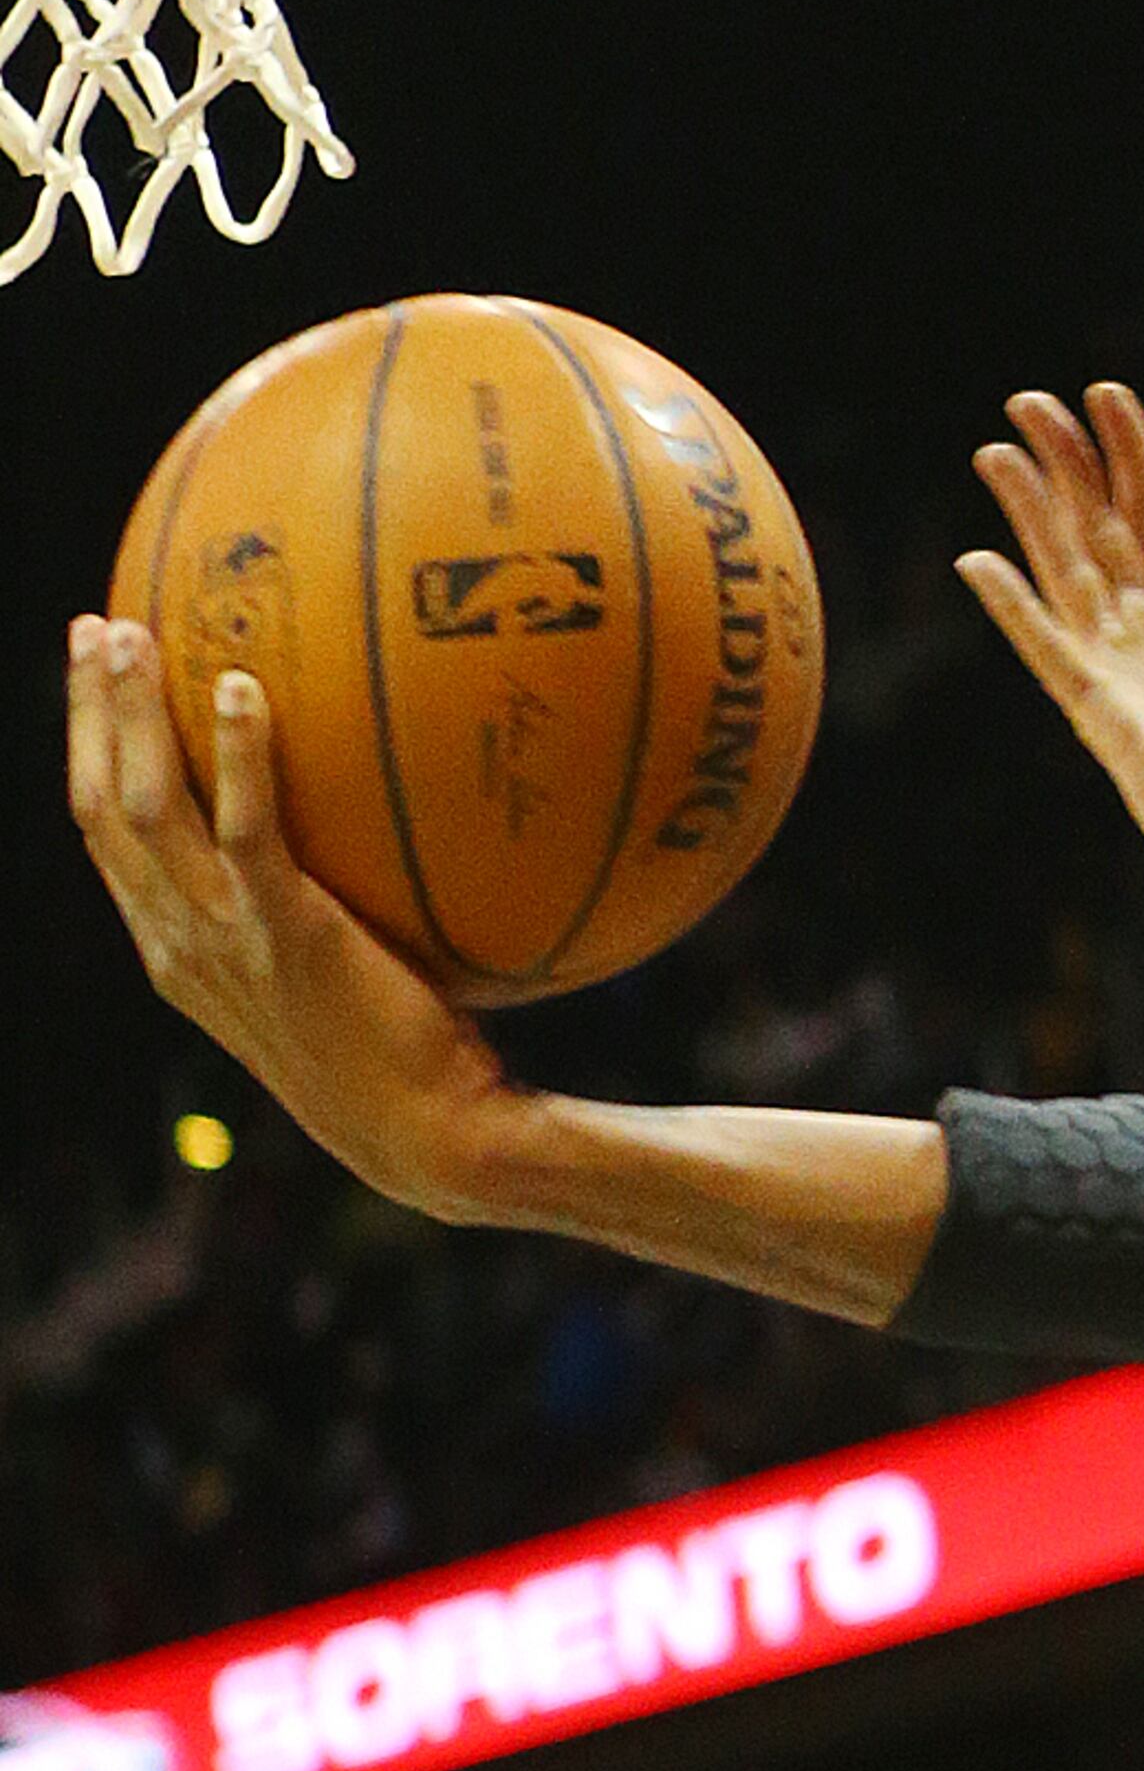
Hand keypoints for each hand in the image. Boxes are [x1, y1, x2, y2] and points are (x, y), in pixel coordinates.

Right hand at [65, 620, 512, 1218]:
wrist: (429, 1141)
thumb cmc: (401, 1066)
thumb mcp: (329, 985)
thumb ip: (307, 918)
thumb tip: (353, 840)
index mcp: (175, 954)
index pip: (106, 838)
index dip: (88, 753)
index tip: (93, 680)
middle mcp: (179, 944)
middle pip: (101, 805)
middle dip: (90, 711)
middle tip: (96, 629)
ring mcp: (224, 942)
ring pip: (143, 803)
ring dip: (131, 711)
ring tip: (138, 634)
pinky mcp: (286, 938)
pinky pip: (248, 829)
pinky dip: (241, 755)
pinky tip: (247, 687)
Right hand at [960, 384, 1143, 908]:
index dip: (1131, 457)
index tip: (1107, 394)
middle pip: (1098, 530)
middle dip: (1067, 465)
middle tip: (1031, 399)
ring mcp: (1122, 675)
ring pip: (1066, 572)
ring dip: (1031, 514)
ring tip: (997, 450)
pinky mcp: (1105, 718)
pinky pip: (1050, 651)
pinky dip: (1015, 609)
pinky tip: (979, 561)